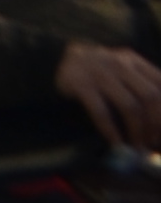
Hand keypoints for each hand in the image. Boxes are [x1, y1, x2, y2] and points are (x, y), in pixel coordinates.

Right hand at [59, 40, 160, 154]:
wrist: (51, 55)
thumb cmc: (93, 71)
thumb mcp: (118, 70)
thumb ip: (139, 86)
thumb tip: (155, 126)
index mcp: (133, 61)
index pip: (160, 85)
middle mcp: (119, 63)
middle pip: (150, 96)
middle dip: (156, 124)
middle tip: (154, 142)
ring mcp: (98, 73)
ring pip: (129, 106)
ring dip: (137, 131)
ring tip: (137, 147)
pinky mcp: (79, 84)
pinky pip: (101, 112)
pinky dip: (112, 131)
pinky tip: (116, 143)